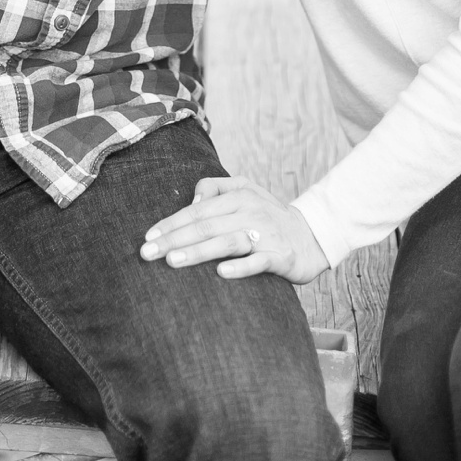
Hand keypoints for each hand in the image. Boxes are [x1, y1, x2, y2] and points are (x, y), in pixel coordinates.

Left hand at [141, 176, 328, 284]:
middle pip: (206, 226)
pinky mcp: (283, 257)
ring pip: (227, 242)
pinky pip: (260, 262)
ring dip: (198, 252)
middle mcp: (251, 213)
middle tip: (147, 253)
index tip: (148, 237)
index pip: (197, 210)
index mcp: (239, 197)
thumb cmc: (267, 215)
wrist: (313, 236)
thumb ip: (215, 187)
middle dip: (174, 239)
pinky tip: (222, 273)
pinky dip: (242, 267)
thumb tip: (193, 199)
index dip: (171, 223)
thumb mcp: (244, 190)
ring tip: (172, 260)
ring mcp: (267, 235)